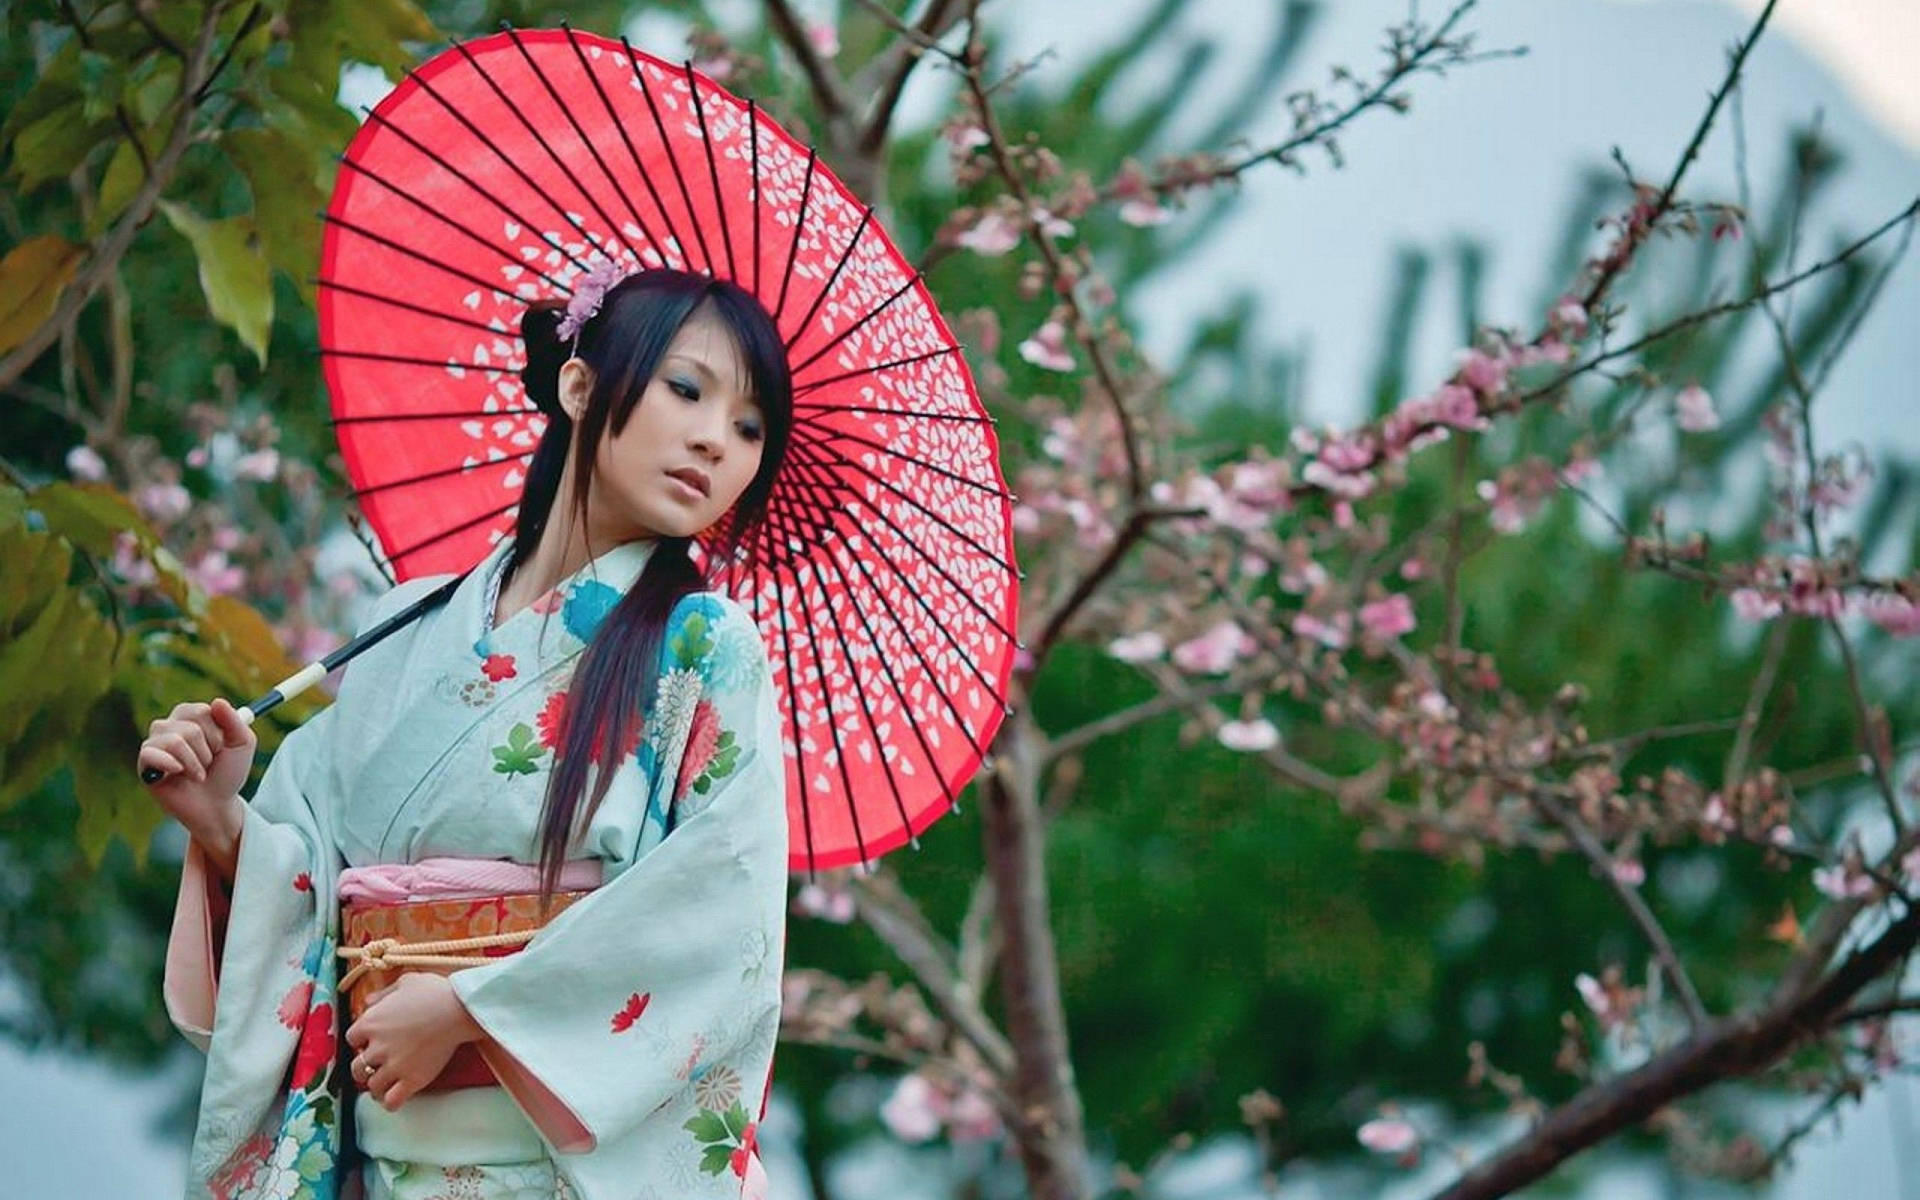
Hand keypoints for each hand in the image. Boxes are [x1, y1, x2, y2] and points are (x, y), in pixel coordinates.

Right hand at [139, 699, 254, 874]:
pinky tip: (179, 774)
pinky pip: (150, 753)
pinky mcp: (145, 762)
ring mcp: (155, 743)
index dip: (218, 734)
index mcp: (192, 716)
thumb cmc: (228, 772)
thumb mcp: (243, 744)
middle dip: (208, 751)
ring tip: (197, 774)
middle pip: (191, 727)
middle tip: (209, 763)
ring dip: (195, 764)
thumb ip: (234, 721)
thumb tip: (217, 701)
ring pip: (176, 741)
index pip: (203, 711)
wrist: (216, 805)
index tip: (222, 747)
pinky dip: (173, 765)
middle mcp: (170, 725)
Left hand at [344, 973, 484, 1111]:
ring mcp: (393, 1066)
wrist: (459, 1009)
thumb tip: (368, 1001)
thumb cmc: (435, 992)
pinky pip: (391, 1101)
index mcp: (371, 1022)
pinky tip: (395, 1097)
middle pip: (357, 1068)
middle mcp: (377, 1047)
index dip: (362, 1041)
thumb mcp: (406, 982)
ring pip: (372, 1086)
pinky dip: (390, 1102)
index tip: (372, 1041)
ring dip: (377, 1086)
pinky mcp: (412, 1080)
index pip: (352, 1039)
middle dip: (365, 1067)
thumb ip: (383, 993)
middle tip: (377, 1066)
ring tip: (385, 1084)